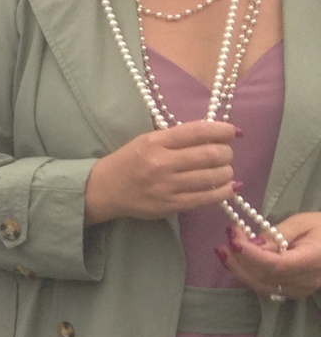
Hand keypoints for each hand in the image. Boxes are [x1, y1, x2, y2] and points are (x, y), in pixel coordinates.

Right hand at [85, 121, 238, 223]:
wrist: (104, 189)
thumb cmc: (129, 161)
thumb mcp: (147, 141)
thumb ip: (178, 138)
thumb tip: (217, 136)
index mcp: (155, 142)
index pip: (198, 131)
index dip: (222, 130)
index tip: (233, 132)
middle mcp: (161, 163)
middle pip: (211, 154)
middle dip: (226, 153)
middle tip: (225, 154)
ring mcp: (166, 186)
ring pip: (213, 177)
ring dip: (226, 172)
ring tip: (224, 170)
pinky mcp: (170, 206)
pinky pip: (207, 198)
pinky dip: (224, 191)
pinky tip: (228, 187)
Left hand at [220, 212, 320, 301]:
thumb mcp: (303, 222)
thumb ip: (277, 234)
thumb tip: (252, 245)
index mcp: (313, 260)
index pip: (276, 265)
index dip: (251, 255)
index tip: (233, 240)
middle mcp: (307, 281)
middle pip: (265, 278)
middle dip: (239, 259)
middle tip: (226, 240)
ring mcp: (301, 290)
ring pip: (262, 286)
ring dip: (239, 269)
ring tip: (225, 251)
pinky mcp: (295, 292)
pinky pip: (267, 288)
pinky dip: (249, 276)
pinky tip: (238, 262)